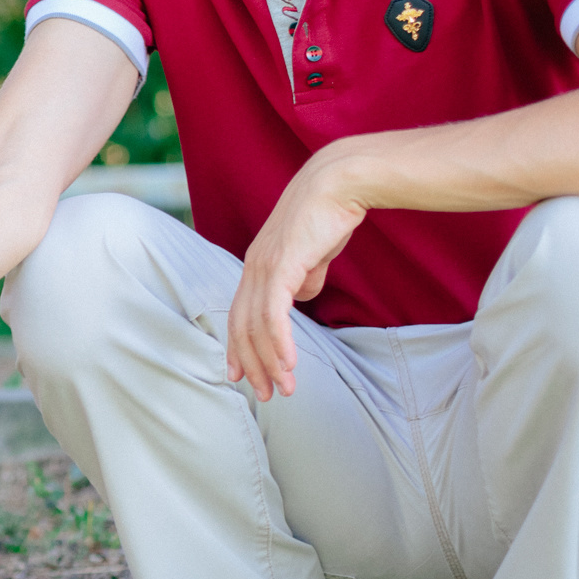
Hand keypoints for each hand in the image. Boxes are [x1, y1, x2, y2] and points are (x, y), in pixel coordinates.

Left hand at [228, 156, 367, 400]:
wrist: (339, 183)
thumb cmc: (329, 215)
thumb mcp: (312, 254)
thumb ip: (303, 276)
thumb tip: (302, 296)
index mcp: (257, 267)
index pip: (239, 315)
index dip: (239, 348)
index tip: (241, 376)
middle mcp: (253, 268)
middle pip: (241, 326)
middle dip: (251, 365)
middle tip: (264, 395)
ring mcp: (264, 266)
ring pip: (256, 326)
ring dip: (270, 362)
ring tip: (283, 389)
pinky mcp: (282, 265)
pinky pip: (275, 313)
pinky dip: (280, 342)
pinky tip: (289, 363)